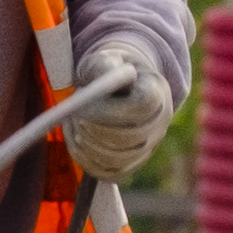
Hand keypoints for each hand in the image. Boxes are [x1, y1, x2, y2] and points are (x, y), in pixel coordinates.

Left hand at [73, 38, 177, 176]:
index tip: (82, 105)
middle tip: (73, 117)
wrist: (118, 87)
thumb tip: (101, 74)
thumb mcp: (104, 60)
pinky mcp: (131, 163)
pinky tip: (76, 140)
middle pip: (128, 137)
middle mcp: (159, 121)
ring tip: (74, 124)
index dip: (108, 110)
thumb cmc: (107, 71)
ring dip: (85, 144)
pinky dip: (85, 160)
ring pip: (116, 158)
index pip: (141, 106)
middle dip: (92, 129)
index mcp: (156, 91)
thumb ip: (102, 65)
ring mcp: (148, 145)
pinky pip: (108, 172)